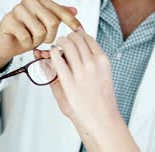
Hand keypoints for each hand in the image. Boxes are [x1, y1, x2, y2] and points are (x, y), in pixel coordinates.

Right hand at [0, 0, 81, 76]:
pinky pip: (26, 37)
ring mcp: (17, 9)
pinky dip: (27, 44)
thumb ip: (59, 16)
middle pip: (52, 22)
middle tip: (43, 40)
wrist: (6, 44)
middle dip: (50, 37)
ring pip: (40, 31)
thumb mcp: (46, 25)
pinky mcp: (8, 20)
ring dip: (37, 41)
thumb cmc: (28, 32)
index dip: (72, 22)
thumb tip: (75, 10)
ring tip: (31, 39)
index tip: (81, 31)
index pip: (61, 11)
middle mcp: (29, 0)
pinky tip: (22, 41)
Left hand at [47, 31, 138, 151]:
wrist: (101, 118)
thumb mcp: (102, 73)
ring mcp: (81, 72)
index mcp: (103, 60)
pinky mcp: (68, 82)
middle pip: (76, 39)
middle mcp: (93, 63)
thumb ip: (91, 57)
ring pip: (66, 45)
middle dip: (67, 38)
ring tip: (56, 48)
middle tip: (62, 43)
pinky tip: (52, 56)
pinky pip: (56, 59)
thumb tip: (79, 40)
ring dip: (58, 44)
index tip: (72, 39)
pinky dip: (52, 54)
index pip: (87, 38)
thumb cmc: (101, 98)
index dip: (77, 36)